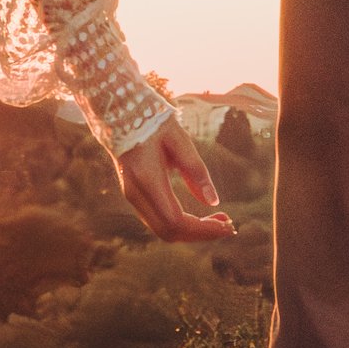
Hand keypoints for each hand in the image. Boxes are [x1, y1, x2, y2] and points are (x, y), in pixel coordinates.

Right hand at [113, 114, 233, 242]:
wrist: (119, 114)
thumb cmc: (152, 122)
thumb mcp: (178, 139)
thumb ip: (195, 170)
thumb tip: (213, 202)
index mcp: (147, 178)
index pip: (176, 220)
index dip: (203, 229)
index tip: (228, 226)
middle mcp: (136, 194)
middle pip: (169, 232)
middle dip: (200, 234)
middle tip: (229, 226)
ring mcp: (132, 197)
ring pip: (163, 230)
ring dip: (192, 231)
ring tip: (219, 220)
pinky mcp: (135, 196)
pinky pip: (158, 221)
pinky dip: (181, 224)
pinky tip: (200, 217)